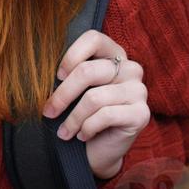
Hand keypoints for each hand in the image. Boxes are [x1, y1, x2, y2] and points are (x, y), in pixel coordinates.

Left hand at [41, 29, 149, 179]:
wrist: (101, 150)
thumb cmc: (85, 115)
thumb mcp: (77, 91)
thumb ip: (70, 75)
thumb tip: (47, 74)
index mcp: (116, 55)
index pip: (94, 39)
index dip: (71, 56)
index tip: (57, 77)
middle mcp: (131, 69)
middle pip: (88, 71)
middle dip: (63, 95)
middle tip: (48, 111)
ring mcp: (139, 90)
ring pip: (94, 98)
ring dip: (73, 119)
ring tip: (64, 131)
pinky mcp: (141, 114)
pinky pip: (105, 116)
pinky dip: (87, 128)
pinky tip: (82, 135)